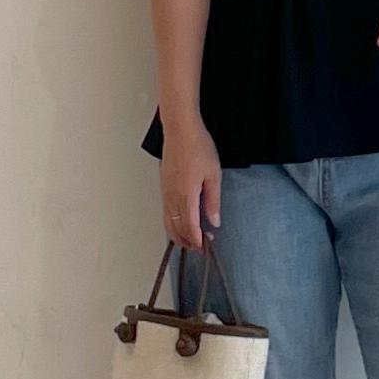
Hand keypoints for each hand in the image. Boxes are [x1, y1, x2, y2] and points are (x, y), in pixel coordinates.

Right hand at [160, 118, 221, 250]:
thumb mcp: (214, 174)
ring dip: (178, 234)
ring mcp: (165, 191)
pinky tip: (179, 223)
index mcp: (186, 195)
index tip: (203, 248)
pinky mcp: (163, 186)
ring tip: (190, 240)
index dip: (196, 240)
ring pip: (168, 221)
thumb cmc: (198, 148)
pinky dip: (171, 223)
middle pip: (176, 227)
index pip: (189, 226)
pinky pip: (165, 211)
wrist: (180, 130)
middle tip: (200, 247)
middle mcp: (172, 196)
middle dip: (187, 240)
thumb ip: (213, 201)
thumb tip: (214, 222)